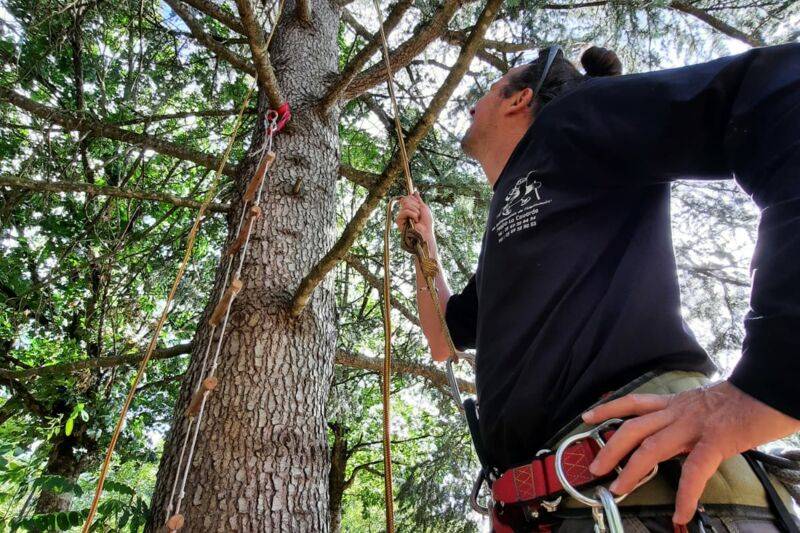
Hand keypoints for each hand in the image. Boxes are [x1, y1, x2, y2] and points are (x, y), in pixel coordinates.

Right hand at [395, 191, 434, 243]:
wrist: (426, 233)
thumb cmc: (426, 223)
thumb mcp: (424, 208)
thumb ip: (418, 200)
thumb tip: (415, 191)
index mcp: (410, 208)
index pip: (408, 197)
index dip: (414, 200)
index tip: (420, 206)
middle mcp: (404, 211)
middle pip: (406, 199)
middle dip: (416, 206)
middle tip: (419, 214)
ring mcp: (401, 216)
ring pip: (406, 205)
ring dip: (415, 211)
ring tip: (417, 218)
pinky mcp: (399, 220)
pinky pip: (404, 211)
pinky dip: (412, 214)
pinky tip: (415, 221)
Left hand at [582, 380, 799, 524]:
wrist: (769, 388)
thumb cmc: (743, 400)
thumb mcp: (704, 406)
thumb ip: (687, 419)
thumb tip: (679, 437)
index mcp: (676, 404)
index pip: (634, 403)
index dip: (608, 409)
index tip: (587, 417)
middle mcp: (678, 412)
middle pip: (633, 427)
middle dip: (609, 448)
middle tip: (594, 466)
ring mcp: (694, 426)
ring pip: (651, 447)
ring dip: (631, 470)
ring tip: (617, 489)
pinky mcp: (715, 441)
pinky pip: (695, 470)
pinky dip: (686, 493)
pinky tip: (681, 511)